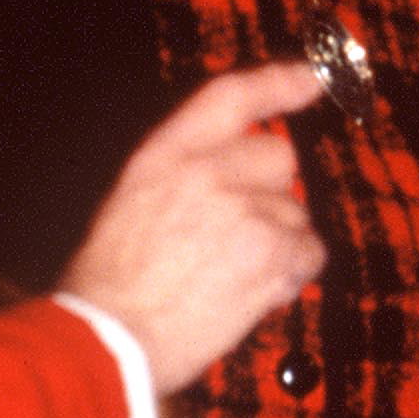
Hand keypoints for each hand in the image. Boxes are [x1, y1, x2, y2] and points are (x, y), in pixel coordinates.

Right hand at [60, 61, 325, 394]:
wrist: (110, 339)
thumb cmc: (108, 288)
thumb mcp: (130, 206)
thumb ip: (181, 181)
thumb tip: (228, 182)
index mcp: (165, 155)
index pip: (229, 97)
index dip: (276, 82)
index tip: (310, 78)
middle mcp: (208, 170)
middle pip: (278, 158)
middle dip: (270, 195)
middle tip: (240, 236)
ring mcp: (245, 208)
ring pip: (295, 214)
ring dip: (278, 245)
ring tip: (232, 279)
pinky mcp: (272, 250)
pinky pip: (310, 253)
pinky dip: (292, 275)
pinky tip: (255, 295)